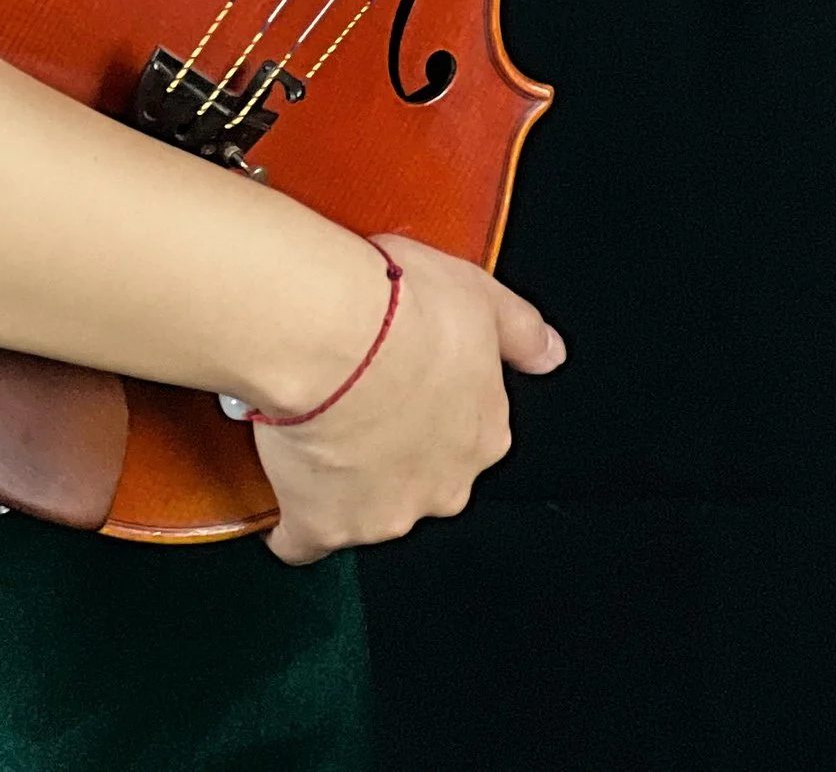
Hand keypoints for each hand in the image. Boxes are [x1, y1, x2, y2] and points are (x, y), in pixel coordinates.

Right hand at [255, 234, 564, 563]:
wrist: (333, 332)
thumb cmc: (401, 309)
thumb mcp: (481, 295)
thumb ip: (521, 331)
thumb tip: (549, 353)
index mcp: (482, 434)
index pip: (463, 433)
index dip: (428, 402)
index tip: (402, 375)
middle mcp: (442, 485)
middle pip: (418, 476)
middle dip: (389, 446)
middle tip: (355, 392)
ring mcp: (383, 511)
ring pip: (366, 505)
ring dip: (342, 475)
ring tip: (313, 419)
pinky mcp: (323, 524)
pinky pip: (306, 539)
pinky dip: (294, 521)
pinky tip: (286, 492)